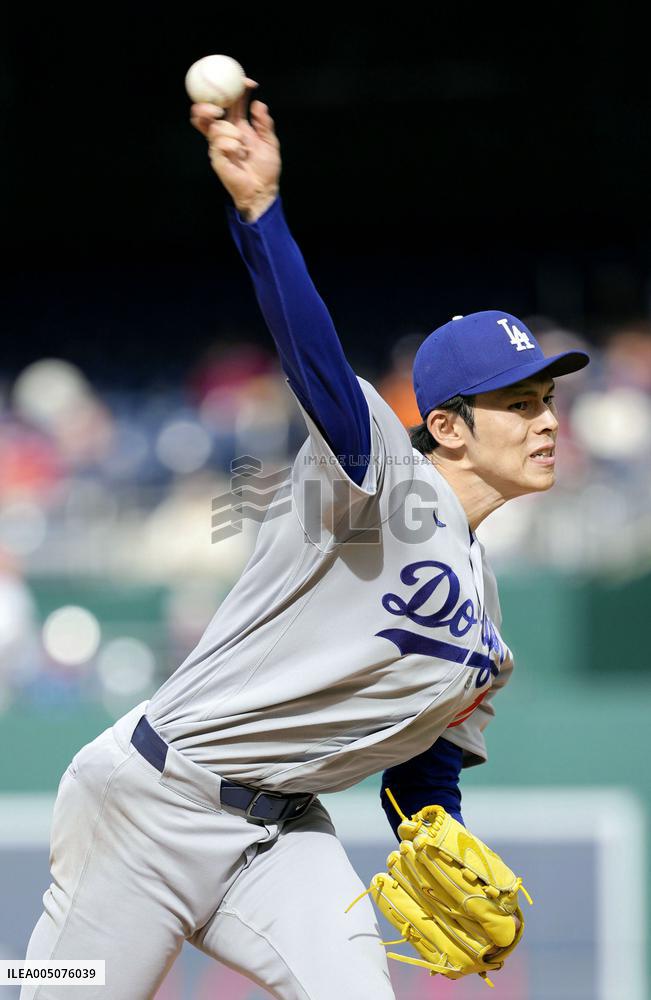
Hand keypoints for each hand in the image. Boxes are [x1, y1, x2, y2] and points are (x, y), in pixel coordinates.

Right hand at [190, 80, 280, 222]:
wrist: (262, 191)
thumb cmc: (266, 169)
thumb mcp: (270, 142)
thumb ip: (264, 124)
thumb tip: (258, 104)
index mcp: (238, 126)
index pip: (231, 102)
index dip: (236, 89)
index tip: (247, 83)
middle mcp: (225, 133)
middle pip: (206, 112)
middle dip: (208, 104)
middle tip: (219, 107)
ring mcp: (219, 146)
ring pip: (214, 126)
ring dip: (230, 132)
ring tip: (242, 146)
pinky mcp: (216, 158)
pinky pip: (219, 143)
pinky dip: (232, 145)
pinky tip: (239, 155)